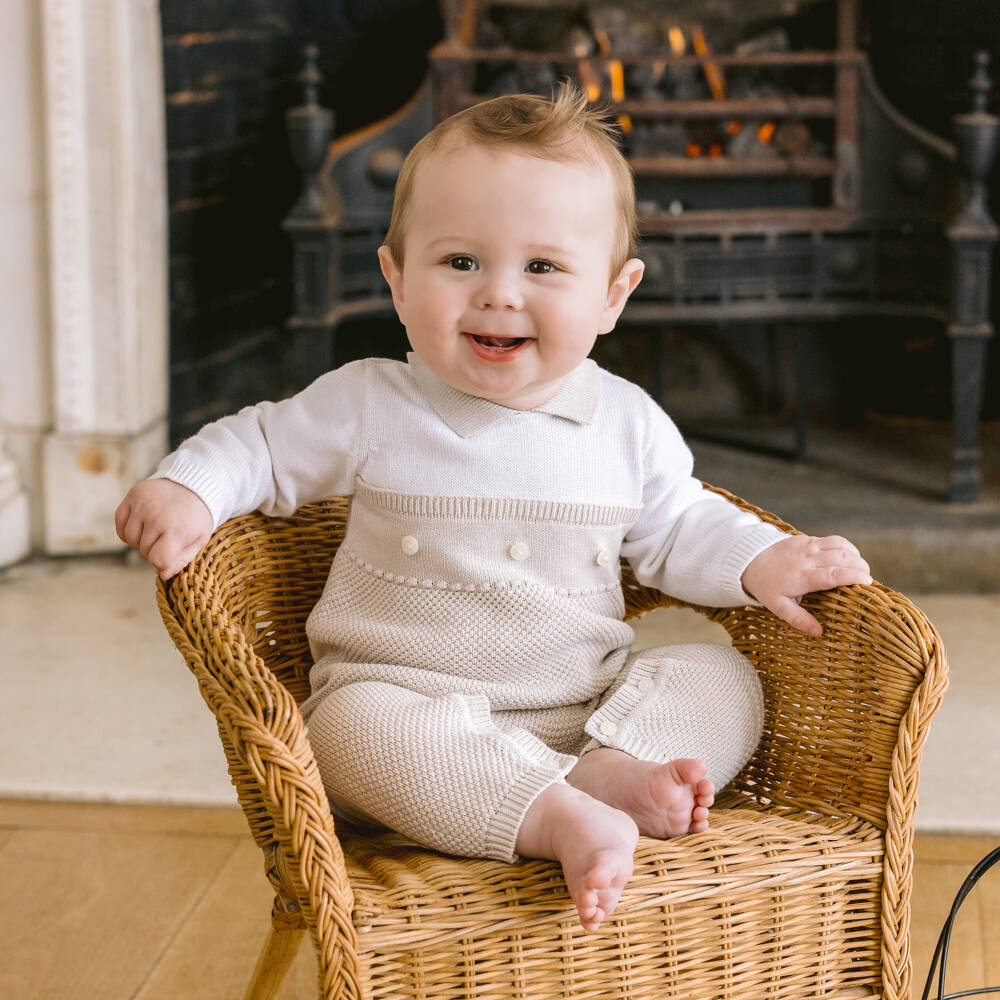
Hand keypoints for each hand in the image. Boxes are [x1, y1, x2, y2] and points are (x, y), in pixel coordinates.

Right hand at [114, 479, 213, 579]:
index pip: (157, 559)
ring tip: (156, 527)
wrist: (194, 486)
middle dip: (154, 547)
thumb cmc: (196, 517)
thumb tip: (163, 575)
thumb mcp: (198, 540)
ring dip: (140, 538)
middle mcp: (157, 516)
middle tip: (167, 534)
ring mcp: (143, 504)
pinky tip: (142, 523)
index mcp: (177, 530)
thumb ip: (181, 560)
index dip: (162, 561)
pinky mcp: (133, 495)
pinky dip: (127, 528)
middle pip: (144, 550)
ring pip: (129, 538)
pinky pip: (119, 524)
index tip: (169, 553)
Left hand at [740, 535, 871, 636]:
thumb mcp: (778, 607)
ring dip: (856, 556)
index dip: (854, 577)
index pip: (834, 574)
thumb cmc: (766, 586)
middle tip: (868, 579)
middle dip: (861, 567)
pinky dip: (847, 547)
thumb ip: (798, 619)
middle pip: (842, 558)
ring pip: (840, 546)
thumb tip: (819, 632)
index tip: (868, 583)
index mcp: (802, 577)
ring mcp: (807, 546)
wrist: (749, 561)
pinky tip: (851, 557)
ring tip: (863, 569)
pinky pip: (832, 539)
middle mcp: (807, 559)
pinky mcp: (807, 539)